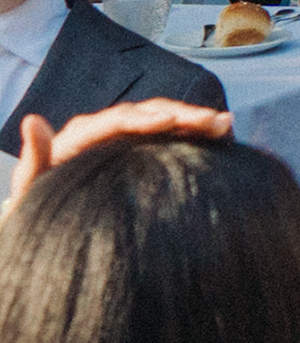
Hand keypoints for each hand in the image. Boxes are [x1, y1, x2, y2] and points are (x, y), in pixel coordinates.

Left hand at [11, 98, 231, 206]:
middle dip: (183, 115)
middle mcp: (103, 131)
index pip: (117, 119)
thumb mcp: (31, 190)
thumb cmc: (38, 213)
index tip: (172, 121)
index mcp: (79, 137)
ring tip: (225, 124)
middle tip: (215, 122)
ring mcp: (123, 139)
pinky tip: (219, 133)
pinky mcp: (138, 149)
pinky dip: (192, 131)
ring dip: (194, 119)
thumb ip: (35, 158)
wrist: (52, 229)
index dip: (144, 118)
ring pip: (162, 119)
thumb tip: (33, 120)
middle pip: (147, 113)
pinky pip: (168, 133)